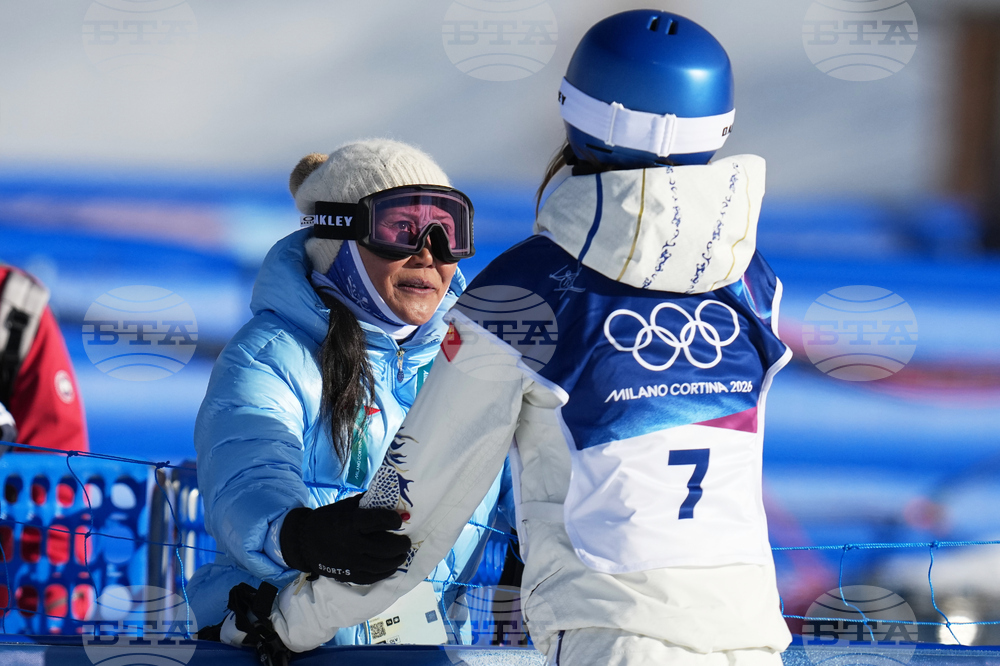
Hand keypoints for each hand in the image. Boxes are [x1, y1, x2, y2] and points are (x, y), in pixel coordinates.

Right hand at [279, 494, 410, 583]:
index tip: (400, 520)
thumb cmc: (327, 520)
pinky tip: (391, 567)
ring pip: (381, 565)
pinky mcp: (348, 575)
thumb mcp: (344, 507)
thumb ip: (366, 504)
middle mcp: (351, 545)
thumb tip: (390, 500)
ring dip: (396, 560)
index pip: (378, 521)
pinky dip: (385, 572)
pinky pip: (372, 577)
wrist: (303, 543)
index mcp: (349, 524)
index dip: (393, 520)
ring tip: (402, 554)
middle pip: (385, 547)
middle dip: (400, 545)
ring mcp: (350, 563)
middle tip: (406, 541)